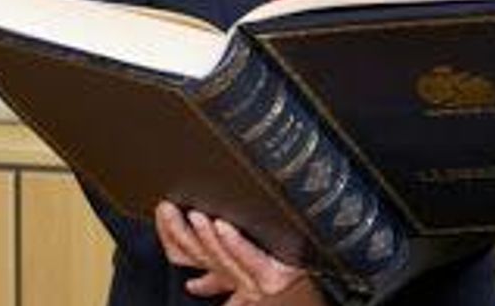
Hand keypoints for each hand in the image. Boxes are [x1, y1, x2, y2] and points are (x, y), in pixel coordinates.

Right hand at [154, 201, 324, 304]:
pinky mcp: (274, 277)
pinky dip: (233, 243)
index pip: (185, 257)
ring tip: (195, 215)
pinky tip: (223, 226)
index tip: (163, 211)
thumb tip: (193, 285)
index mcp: (228, 275)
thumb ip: (218, 272)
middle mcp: (239, 282)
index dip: (169, 235)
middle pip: (197, 258)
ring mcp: (256, 282)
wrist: (331, 249)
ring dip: (204, 238)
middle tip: (170, 209)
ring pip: (218, 261)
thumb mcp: (247, 255)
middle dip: (179, 233)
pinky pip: (247, 259)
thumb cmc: (290, 248)